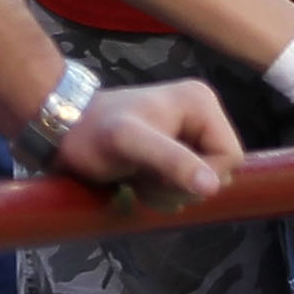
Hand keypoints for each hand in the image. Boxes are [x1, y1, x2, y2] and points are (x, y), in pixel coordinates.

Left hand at [54, 81, 236, 207]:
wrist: (62, 128)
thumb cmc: (92, 133)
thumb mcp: (130, 144)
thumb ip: (172, 161)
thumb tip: (213, 187)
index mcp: (201, 104)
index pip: (231, 157)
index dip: (202, 176)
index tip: (163, 174)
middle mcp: (201, 113)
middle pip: (219, 172)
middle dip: (181, 185)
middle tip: (144, 174)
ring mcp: (187, 131)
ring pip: (201, 182)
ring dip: (168, 190)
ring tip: (137, 174)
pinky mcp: (174, 147)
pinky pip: (184, 182)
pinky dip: (162, 189)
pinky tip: (137, 177)